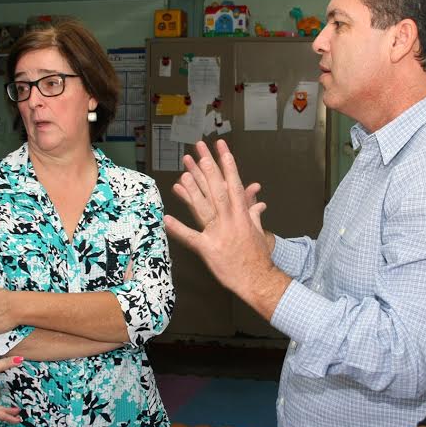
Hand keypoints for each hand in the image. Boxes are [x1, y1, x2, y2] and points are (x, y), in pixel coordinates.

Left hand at [164, 140, 288, 317]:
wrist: (258, 279)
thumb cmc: (258, 257)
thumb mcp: (258, 231)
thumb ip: (254, 214)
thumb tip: (258, 202)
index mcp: (242, 214)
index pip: (233, 182)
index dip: (226, 163)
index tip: (221, 147)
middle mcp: (230, 219)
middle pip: (216, 188)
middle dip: (207, 168)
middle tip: (198, 150)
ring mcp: (218, 233)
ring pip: (203, 206)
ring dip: (192, 189)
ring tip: (183, 172)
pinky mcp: (208, 249)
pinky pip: (190, 237)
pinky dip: (178, 229)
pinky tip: (166, 219)